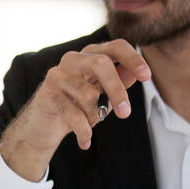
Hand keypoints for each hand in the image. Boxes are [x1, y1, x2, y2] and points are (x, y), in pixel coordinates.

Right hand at [0, 40, 151, 180]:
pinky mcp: (47, 94)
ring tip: (89, 123)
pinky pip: (74, 114)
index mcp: (89, 56)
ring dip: (94, 116)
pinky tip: (85, 142)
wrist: (42, 127)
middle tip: (126, 114)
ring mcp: (57, 75)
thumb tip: (136, 73)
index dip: (133, 59)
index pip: (115, 46)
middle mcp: (72, 60)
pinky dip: (84, 131)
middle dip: (116, 90)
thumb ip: (118, 81)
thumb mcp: (101, 94)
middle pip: (101, 63)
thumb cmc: (75, 107)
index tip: (147, 77)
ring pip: (88, 94)